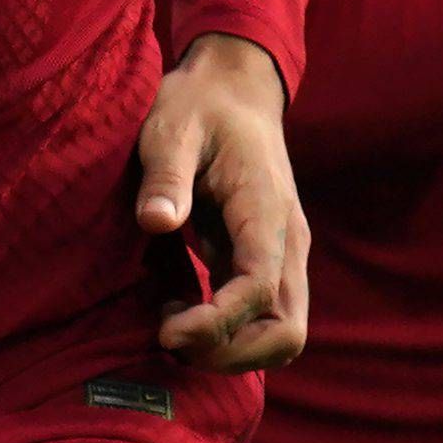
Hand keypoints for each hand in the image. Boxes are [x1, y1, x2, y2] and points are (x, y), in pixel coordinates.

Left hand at [138, 35, 309, 372]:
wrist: (233, 88)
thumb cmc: (198, 105)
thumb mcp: (171, 127)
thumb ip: (166, 175)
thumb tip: (155, 222)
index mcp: (267, 210)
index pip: (261, 290)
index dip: (218, 323)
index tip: (165, 328)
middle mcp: (287, 241)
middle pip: (286, 332)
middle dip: (230, 354)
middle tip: (170, 338)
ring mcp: (283, 254)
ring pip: (280, 334)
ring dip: (229, 349)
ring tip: (170, 324)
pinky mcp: (267, 261)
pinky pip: (261, 317)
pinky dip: (225, 333)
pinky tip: (177, 310)